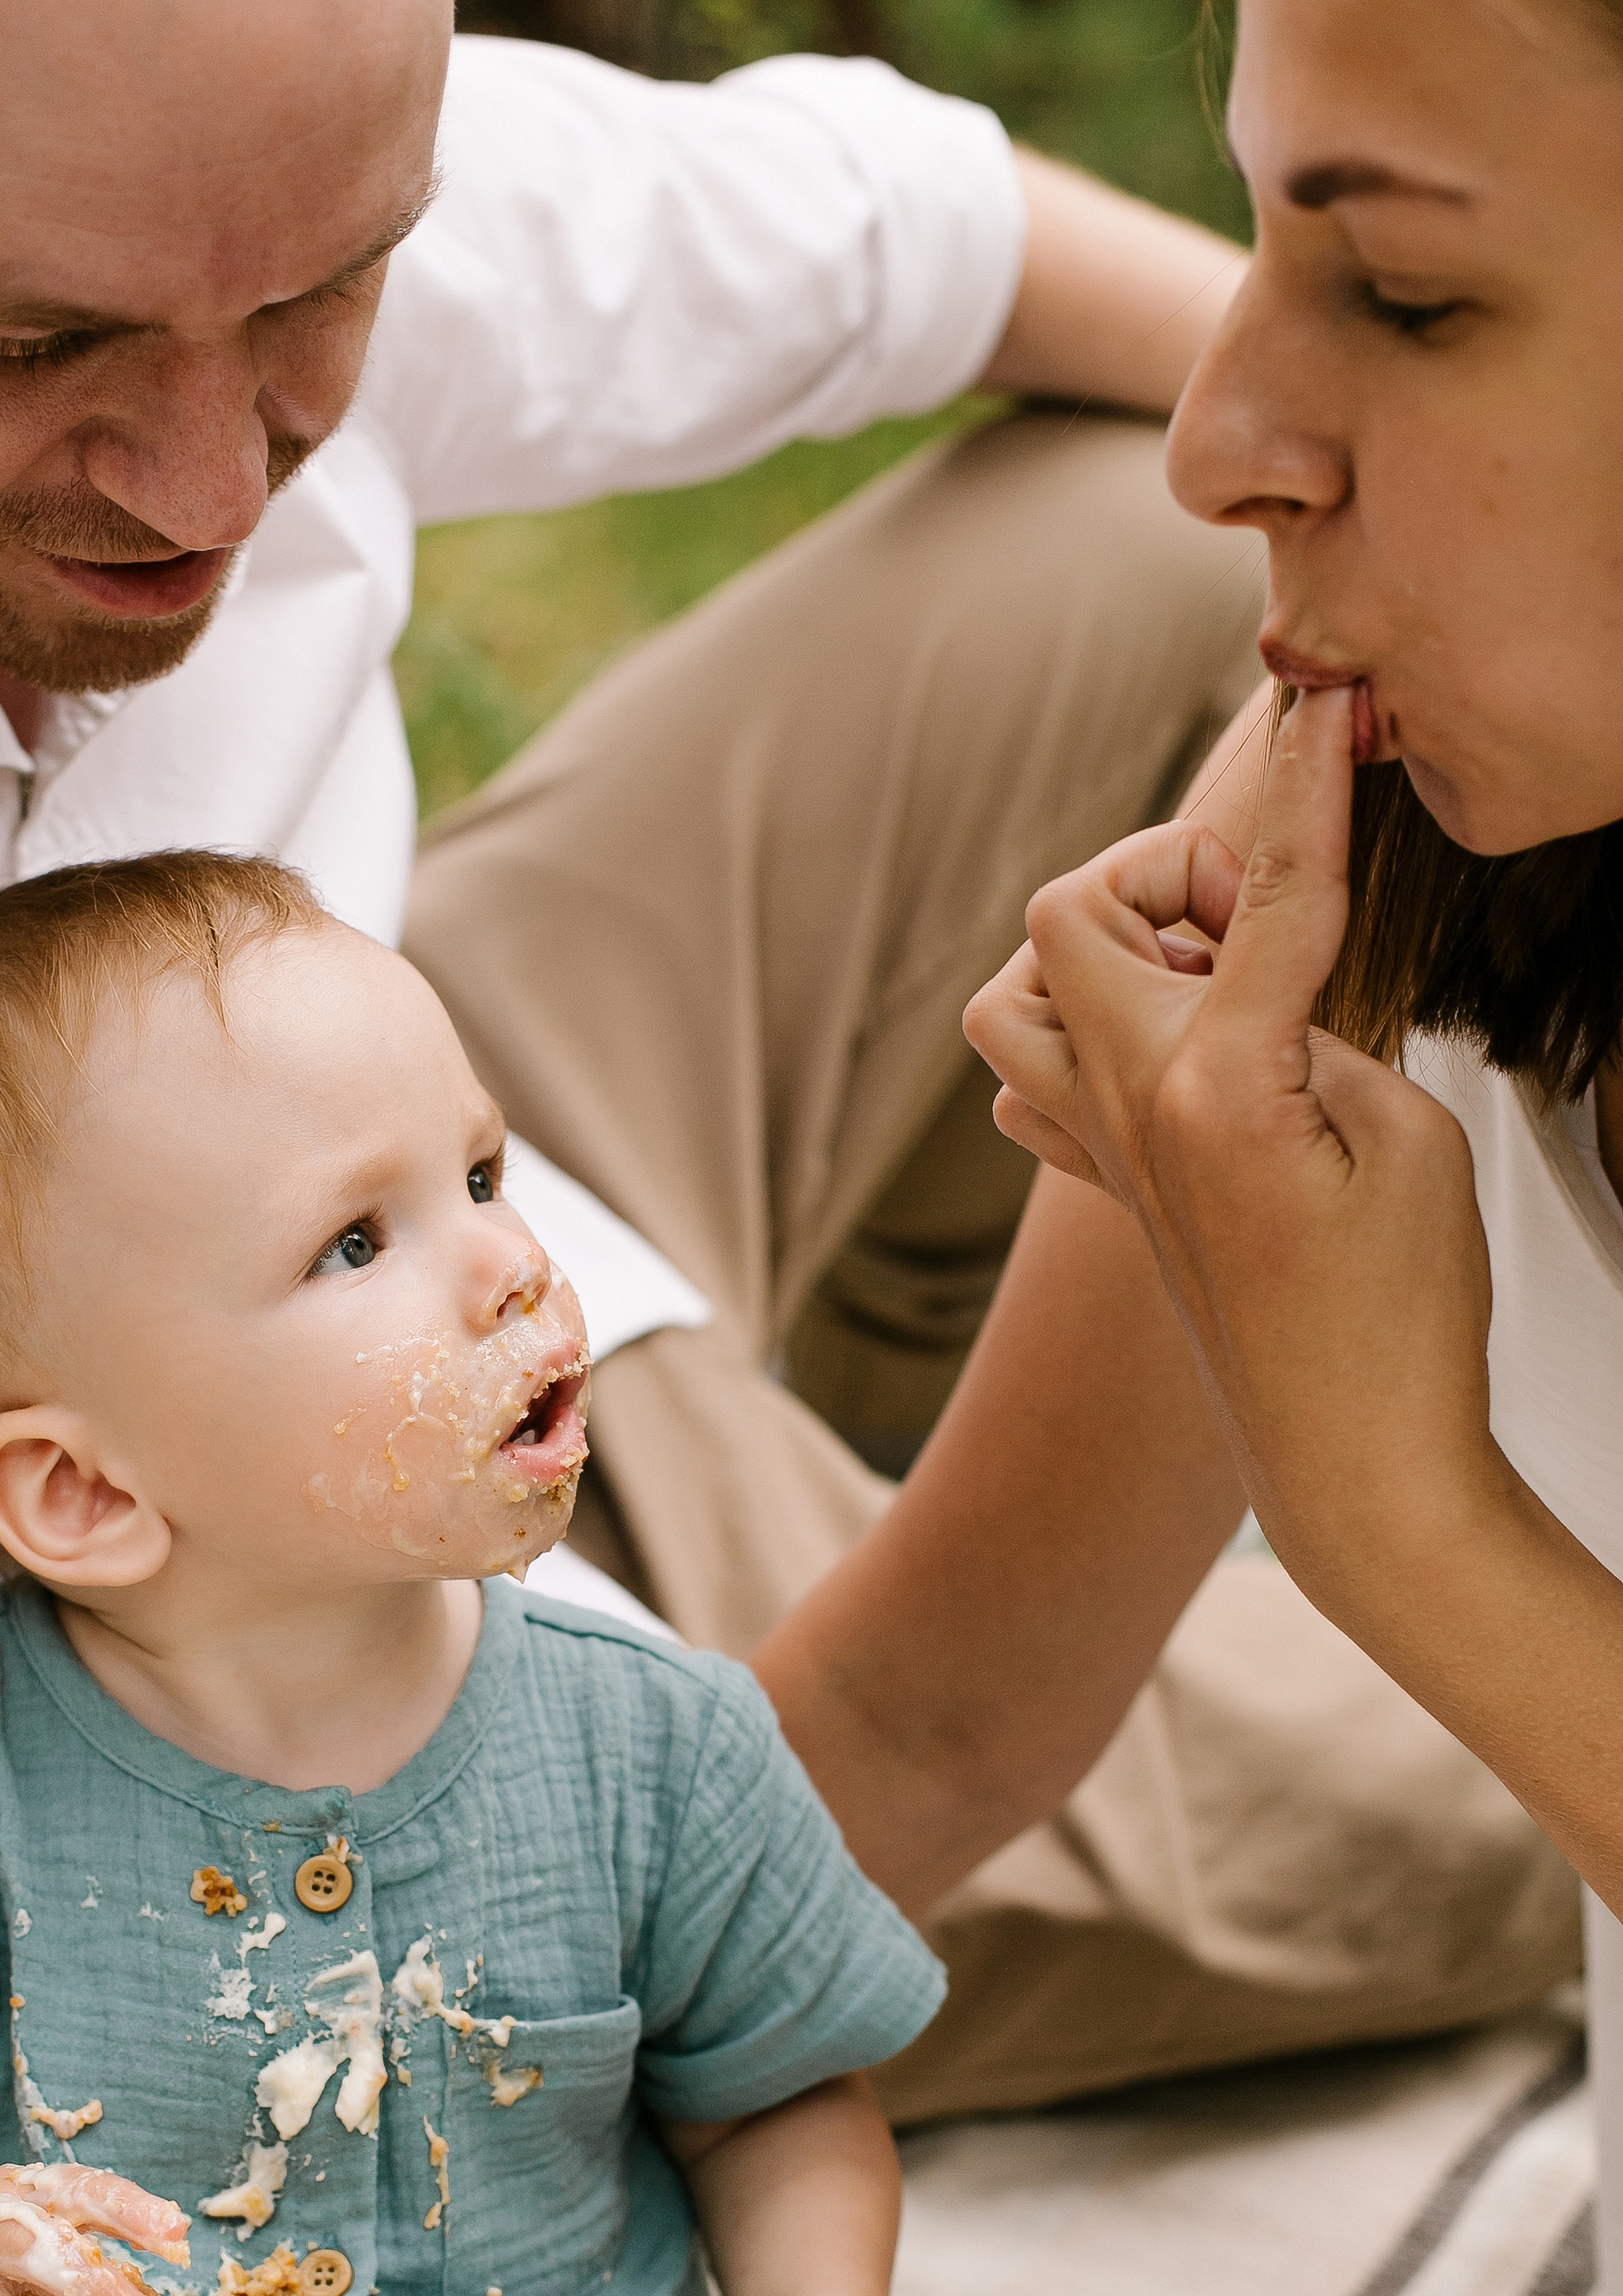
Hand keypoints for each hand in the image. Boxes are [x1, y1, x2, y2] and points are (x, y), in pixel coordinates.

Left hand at [962, 685, 1501, 1618]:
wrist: (1355, 1464)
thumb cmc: (1403, 1317)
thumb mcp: (1407, 1138)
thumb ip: (1321, 1028)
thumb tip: (1258, 983)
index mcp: (1214, 1084)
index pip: (1259, 889)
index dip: (1300, 785)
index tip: (1319, 705)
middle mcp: (1128, 1111)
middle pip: (1066, 913)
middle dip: (1159, 872)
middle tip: (1256, 923)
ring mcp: (1104, 1157)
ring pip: (1016, 999)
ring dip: (1099, 955)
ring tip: (1208, 985)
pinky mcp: (1112, 1195)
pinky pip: (1031, 1084)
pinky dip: (1082, 1039)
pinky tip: (1176, 1055)